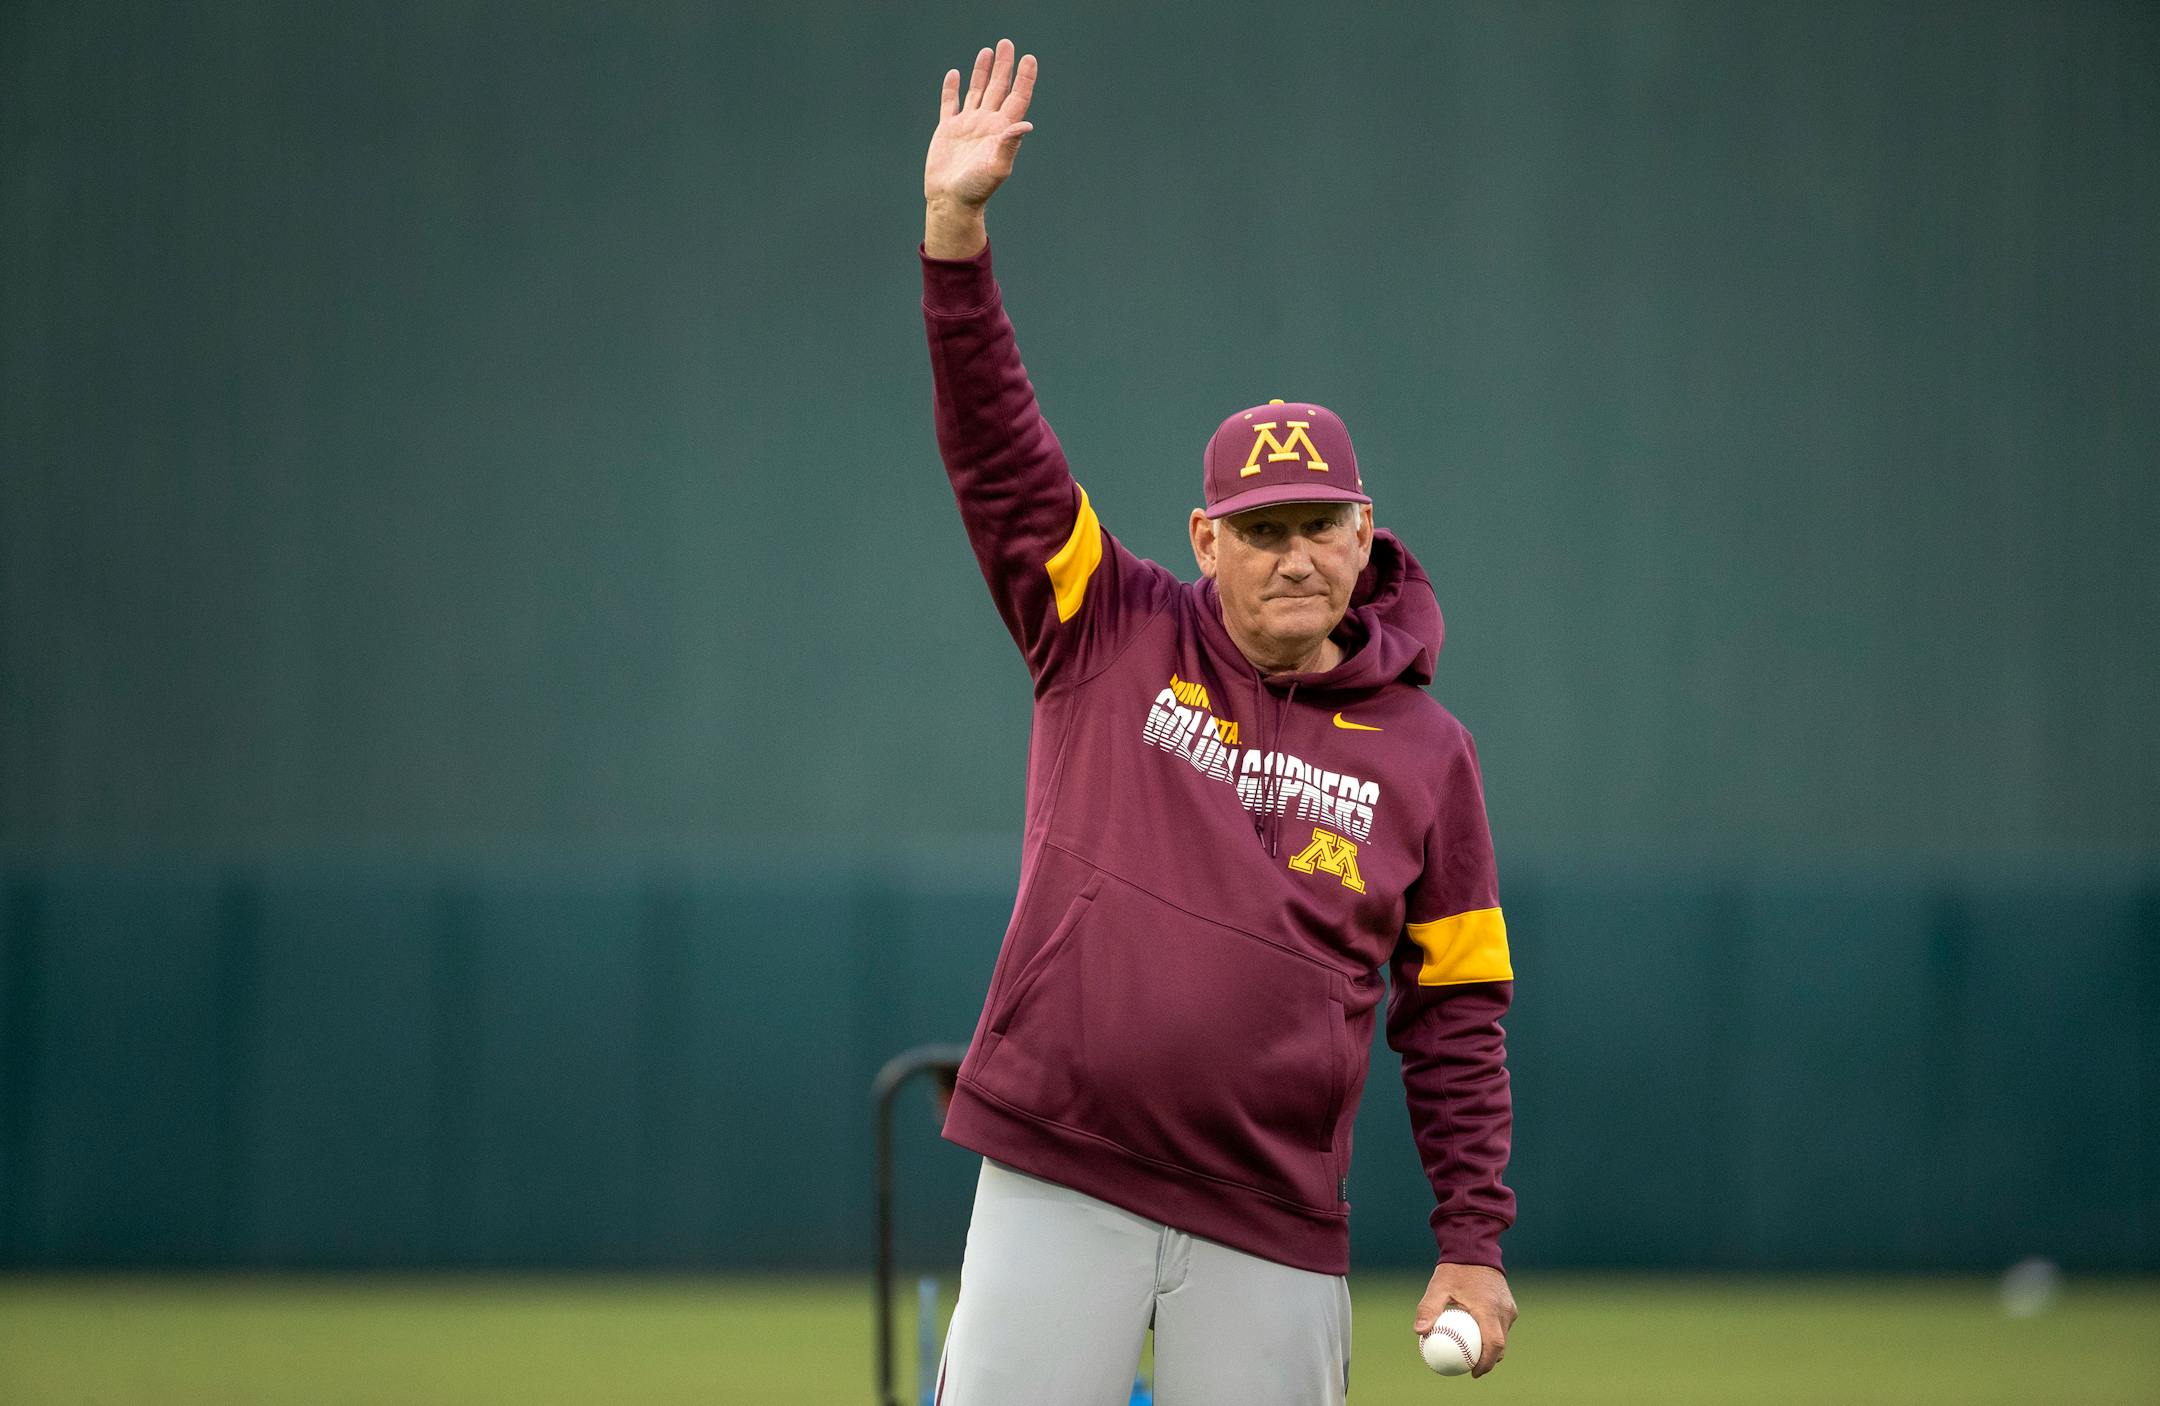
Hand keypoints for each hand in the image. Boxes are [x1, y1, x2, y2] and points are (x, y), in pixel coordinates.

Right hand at [923, 39, 1036, 221]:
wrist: (950, 201)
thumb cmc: (977, 189)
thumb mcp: (997, 167)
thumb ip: (1010, 144)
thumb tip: (1026, 124)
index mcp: (1002, 130)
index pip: (1017, 97)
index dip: (1024, 78)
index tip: (1029, 58)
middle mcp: (987, 124)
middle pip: (999, 88)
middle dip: (1004, 66)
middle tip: (1007, 43)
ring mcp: (968, 126)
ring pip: (977, 91)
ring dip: (982, 71)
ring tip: (987, 51)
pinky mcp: (948, 130)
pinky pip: (950, 104)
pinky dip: (951, 89)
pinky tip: (954, 74)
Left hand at [1414, 1262, 1515, 1377]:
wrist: (1474, 1248)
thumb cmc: (1454, 1269)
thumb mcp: (1437, 1287)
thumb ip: (1428, 1308)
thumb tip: (1419, 1331)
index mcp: (1489, 1309)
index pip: (1494, 1344)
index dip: (1486, 1363)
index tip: (1473, 1373)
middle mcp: (1503, 1311)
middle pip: (1501, 1345)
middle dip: (1489, 1361)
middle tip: (1471, 1368)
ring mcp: (1509, 1308)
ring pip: (1502, 1336)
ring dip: (1491, 1348)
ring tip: (1472, 1356)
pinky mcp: (1509, 1305)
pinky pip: (1501, 1326)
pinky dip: (1492, 1334)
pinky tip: (1475, 1337)